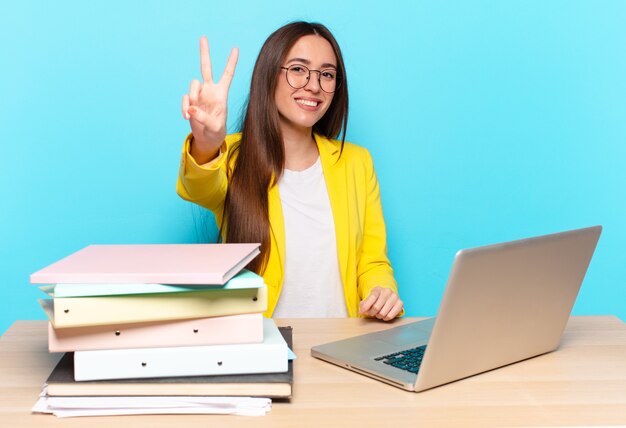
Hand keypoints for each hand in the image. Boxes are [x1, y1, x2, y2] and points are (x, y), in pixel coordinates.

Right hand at [181, 36, 238, 162]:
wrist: (208, 138)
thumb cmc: (216, 132)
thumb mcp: (214, 127)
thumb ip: (204, 118)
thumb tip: (191, 109)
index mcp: (221, 93)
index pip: (227, 74)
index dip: (231, 62)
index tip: (236, 48)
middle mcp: (210, 90)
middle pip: (206, 67)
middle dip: (204, 52)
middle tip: (203, 37)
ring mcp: (199, 95)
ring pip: (192, 84)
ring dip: (191, 96)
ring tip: (192, 113)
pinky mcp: (190, 101)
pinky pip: (185, 99)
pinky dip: (184, 107)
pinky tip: (187, 117)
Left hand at [359, 287, 402, 320]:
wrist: (388, 297)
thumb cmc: (376, 299)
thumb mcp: (369, 299)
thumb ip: (363, 304)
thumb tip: (361, 310)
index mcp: (378, 289)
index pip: (372, 298)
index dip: (365, 307)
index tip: (362, 312)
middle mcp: (387, 291)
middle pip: (376, 307)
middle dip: (372, 313)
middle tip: (371, 313)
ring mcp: (395, 297)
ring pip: (383, 313)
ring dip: (378, 316)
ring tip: (378, 314)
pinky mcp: (400, 303)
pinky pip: (391, 315)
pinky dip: (386, 318)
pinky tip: (384, 316)